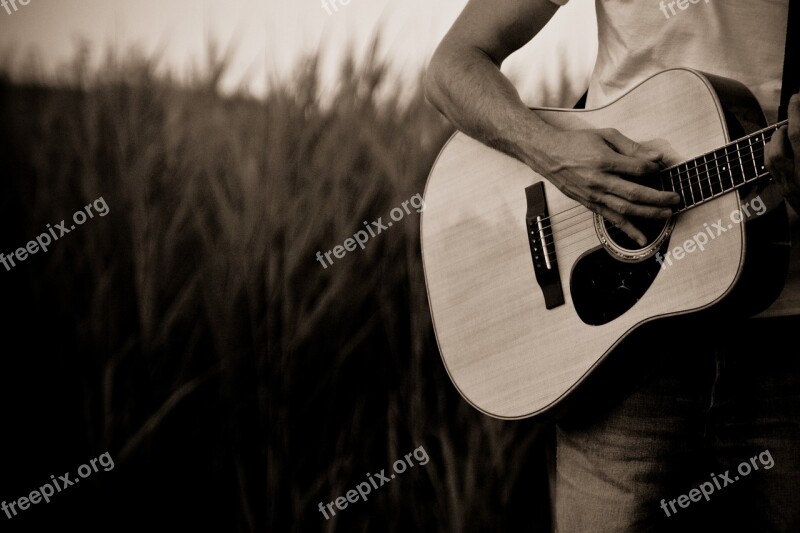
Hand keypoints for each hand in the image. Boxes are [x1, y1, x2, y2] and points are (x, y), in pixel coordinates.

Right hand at [537, 128, 680, 245]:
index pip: (639, 169)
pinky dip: (628, 229)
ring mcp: (594, 195)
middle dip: (659, 198)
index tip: (659, 167)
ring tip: (667, 213)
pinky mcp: (589, 204)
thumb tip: (654, 157)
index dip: (654, 169)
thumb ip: (631, 147)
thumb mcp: (605, 135)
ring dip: (649, 213)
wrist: (548, 154)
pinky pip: (611, 219)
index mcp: (605, 161)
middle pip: (636, 193)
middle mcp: (599, 181)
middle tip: (676, 199)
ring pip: (626, 209)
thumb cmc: (576, 143)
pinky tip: (641, 237)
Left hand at [766, 94, 799, 212]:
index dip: (796, 114)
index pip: (798, 135)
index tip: (796, 97)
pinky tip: (784, 147)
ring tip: (789, 130)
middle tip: (794, 113)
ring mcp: (790, 189)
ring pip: (771, 162)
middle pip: (778, 149)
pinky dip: (775, 154)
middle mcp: (797, 180)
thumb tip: (795, 131)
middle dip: (784, 128)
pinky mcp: (787, 194)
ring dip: (777, 141)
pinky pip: (773, 171)